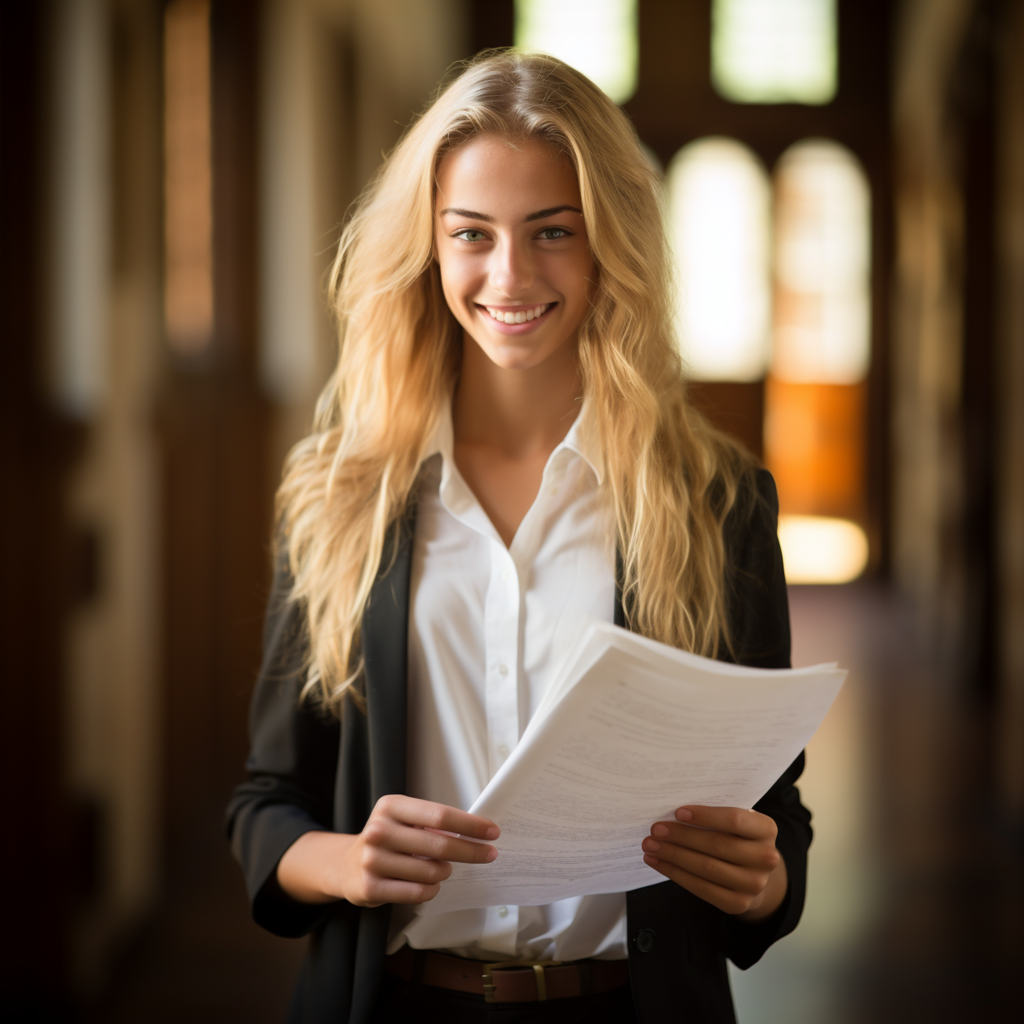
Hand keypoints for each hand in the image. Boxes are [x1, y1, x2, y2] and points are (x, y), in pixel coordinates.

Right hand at [277, 794, 498, 907]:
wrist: (346, 865)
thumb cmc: (388, 839)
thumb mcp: (405, 820)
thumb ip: (434, 823)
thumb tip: (477, 830)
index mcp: (391, 806)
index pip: (440, 815)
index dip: (470, 825)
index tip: (492, 832)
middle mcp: (378, 830)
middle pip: (440, 845)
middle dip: (471, 851)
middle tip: (489, 854)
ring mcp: (372, 860)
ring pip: (432, 871)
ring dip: (445, 872)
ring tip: (442, 868)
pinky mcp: (370, 888)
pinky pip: (418, 892)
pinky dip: (431, 889)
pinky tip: (430, 883)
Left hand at [641, 805, 785, 920]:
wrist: (754, 872)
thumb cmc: (737, 838)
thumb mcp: (736, 822)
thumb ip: (715, 815)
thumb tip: (674, 812)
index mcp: (766, 829)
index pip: (734, 820)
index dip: (705, 816)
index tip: (677, 812)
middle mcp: (766, 858)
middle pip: (716, 845)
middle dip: (681, 837)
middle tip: (655, 829)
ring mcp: (754, 884)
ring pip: (706, 868)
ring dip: (673, 856)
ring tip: (651, 846)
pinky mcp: (738, 903)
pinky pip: (701, 889)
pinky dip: (675, 874)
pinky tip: (658, 863)